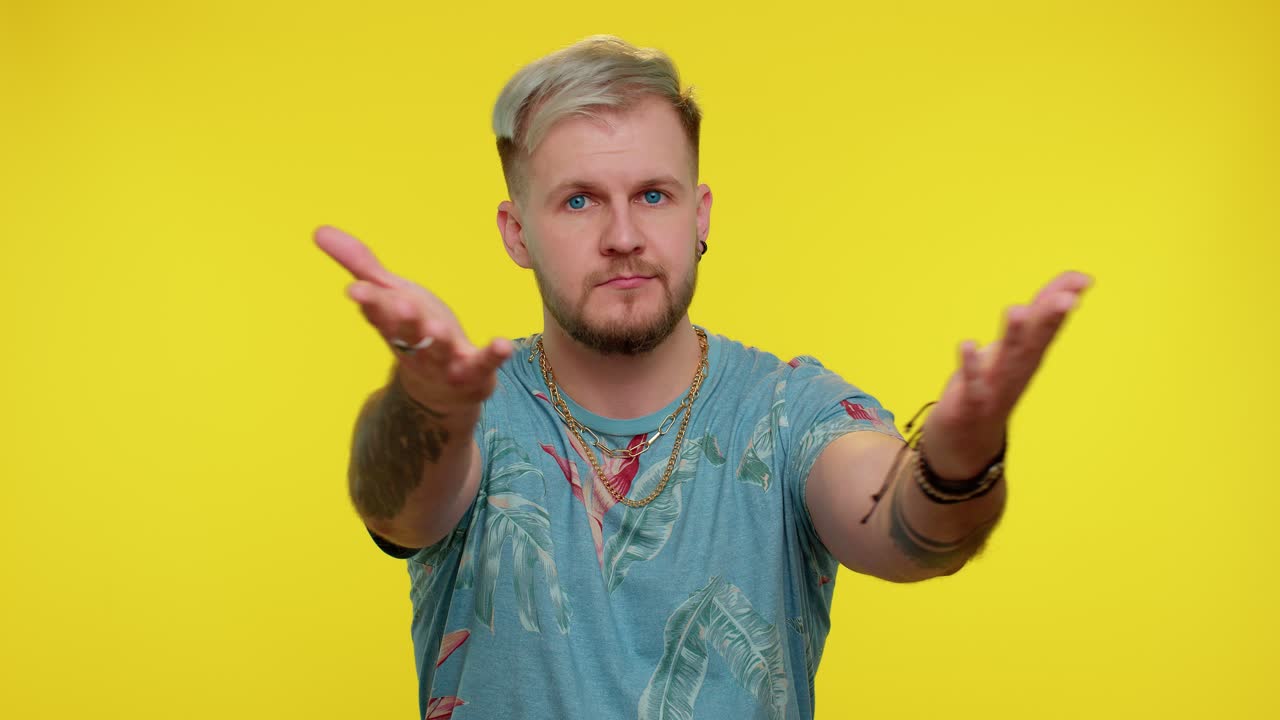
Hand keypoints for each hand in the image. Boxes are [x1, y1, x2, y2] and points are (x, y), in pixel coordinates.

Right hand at [314, 225, 512, 407]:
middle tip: (400, 304)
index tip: (356, 290)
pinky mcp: (474, 372)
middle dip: (403, 320)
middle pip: (406, 333)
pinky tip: (503, 344)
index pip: (377, 313)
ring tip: (438, 327)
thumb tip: (318, 230)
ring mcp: (445, 362)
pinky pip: (484, 364)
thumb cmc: (414, 331)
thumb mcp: (390, 295)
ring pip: (439, 351)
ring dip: (438, 340)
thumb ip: (360, 265)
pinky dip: (493, 355)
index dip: (369, 302)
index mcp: (393, 325)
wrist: (440, 391)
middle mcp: (416, 345)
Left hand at [924, 270, 1093, 477]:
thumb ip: (1037, 317)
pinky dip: (970, 366)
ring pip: (1007, 362)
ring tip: (1016, 309)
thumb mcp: (1015, 349)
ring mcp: (995, 390)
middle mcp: (1017, 372)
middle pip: (1036, 342)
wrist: (966, 447)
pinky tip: (968, 344)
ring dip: (1013, 337)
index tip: (1083, 279)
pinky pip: (971, 385)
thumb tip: (1070, 284)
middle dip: (1049, 319)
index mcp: (1028, 356)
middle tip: (1067, 297)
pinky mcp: (970, 405)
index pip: (1048, 325)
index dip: (1062, 301)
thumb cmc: (992, 388)